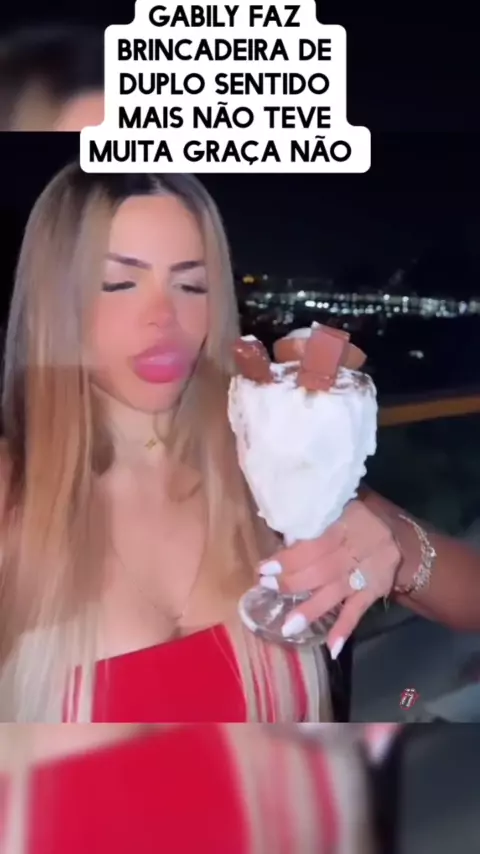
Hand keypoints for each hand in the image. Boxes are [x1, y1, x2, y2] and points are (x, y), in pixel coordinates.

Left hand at [258, 500, 401, 657]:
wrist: (398, 535)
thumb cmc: (357, 521)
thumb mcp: (338, 512)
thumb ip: (314, 527)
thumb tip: (283, 544)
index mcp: (347, 525)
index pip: (315, 545)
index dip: (289, 558)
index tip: (265, 568)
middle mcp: (359, 549)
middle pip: (323, 569)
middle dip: (293, 581)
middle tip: (268, 588)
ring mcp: (369, 573)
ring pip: (337, 592)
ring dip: (311, 610)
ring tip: (288, 626)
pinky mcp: (376, 591)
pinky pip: (359, 611)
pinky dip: (344, 629)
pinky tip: (332, 648)